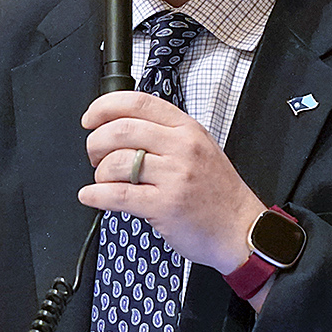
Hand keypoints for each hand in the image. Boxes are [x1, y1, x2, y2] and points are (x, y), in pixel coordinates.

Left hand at [78, 90, 264, 277]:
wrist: (240, 229)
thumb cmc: (218, 193)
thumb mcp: (200, 148)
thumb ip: (165, 134)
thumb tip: (120, 127)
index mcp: (187, 129)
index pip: (138, 102)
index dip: (105, 107)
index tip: (90, 118)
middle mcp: (181, 147)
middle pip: (120, 130)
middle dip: (95, 142)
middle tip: (94, 155)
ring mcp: (174, 176)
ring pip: (116, 162)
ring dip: (99, 173)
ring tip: (103, 181)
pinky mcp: (165, 205)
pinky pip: (117, 195)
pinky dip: (96, 195)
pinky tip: (91, 196)